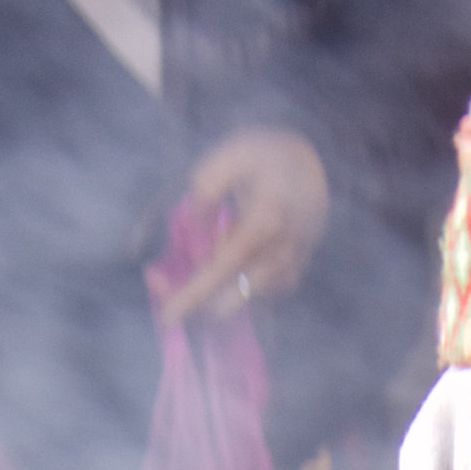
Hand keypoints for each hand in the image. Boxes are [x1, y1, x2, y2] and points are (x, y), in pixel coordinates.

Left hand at [160, 127, 330, 325]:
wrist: (311, 166)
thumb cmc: (267, 156)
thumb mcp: (233, 152)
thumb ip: (209, 182)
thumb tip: (197, 222)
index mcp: (263, 224)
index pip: (221, 270)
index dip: (192, 296)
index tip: (168, 317)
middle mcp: (279, 256)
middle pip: (229, 299)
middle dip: (193, 298)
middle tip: (158, 279)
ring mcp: (287, 270)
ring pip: (240, 300)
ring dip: (209, 293)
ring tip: (185, 266)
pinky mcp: (290, 277)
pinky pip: (254, 295)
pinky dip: (229, 288)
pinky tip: (219, 262)